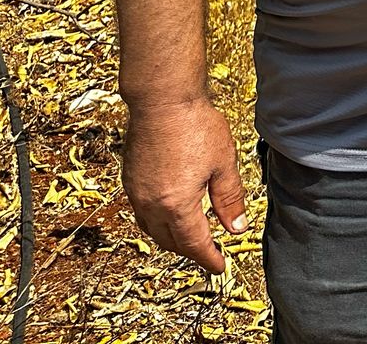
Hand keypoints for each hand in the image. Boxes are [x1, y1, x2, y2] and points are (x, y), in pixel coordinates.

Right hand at [121, 98, 247, 273]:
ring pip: (152, 230)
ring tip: (191, 238)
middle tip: (208, 253)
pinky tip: (170, 214)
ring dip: (172, 239)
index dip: (208, 258)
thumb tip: (236, 227)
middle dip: (190, 251)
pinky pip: (142, 213)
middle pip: (170, 241)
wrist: (162, 100)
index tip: (220, 266)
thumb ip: (230, 199)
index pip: (194, 244)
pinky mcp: (130, 180)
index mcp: (176, 205)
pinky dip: (158, 222)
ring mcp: (136, 193)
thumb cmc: (195, 126)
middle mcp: (150, 205)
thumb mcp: (223, 164)